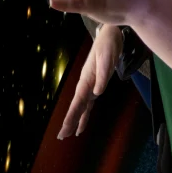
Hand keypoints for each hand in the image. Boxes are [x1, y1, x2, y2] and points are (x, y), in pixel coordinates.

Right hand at [58, 23, 122, 138]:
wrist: (109, 36)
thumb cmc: (107, 46)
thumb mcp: (107, 59)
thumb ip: (102, 76)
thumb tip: (97, 93)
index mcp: (86, 79)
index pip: (78, 101)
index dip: (72, 115)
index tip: (66, 127)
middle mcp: (85, 84)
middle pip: (76, 106)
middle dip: (69, 121)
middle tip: (62, 136)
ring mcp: (89, 86)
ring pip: (80, 107)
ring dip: (74, 120)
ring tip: (68, 134)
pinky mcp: (94, 86)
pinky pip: (88, 104)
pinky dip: (84, 115)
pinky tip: (81, 124)